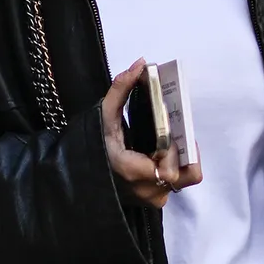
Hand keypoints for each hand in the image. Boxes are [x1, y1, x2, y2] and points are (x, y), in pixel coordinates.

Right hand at [101, 58, 202, 209]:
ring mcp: (152, 198)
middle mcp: (147, 191)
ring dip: (182, 158)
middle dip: (183, 151)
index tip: (168, 128)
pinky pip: (176, 182)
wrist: (80, 178)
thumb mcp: (103, 116)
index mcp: (133, 173)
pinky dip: (175, 164)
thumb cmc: (92, 147)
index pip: (169, 167)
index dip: (174, 149)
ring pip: (184, 179)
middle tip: (175, 133)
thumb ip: (120, 89)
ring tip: (171, 140)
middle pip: (183, 174)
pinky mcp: (156, 199)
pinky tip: (164, 149)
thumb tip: (141, 63)